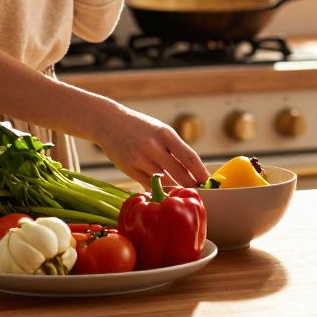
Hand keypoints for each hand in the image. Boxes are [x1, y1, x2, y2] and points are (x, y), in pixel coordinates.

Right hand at [94, 105, 209, 188]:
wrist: (108, 122)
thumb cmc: (141, 127)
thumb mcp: (161, 131)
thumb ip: (175, 149)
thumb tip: (193, 172)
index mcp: (166, 134)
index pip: (189, 157)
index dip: (200, 173)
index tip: (208, 182)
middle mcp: (153, 146)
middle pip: (179, 173)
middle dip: (191, 185)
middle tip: (200, 193)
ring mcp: (140, 159)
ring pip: (163, 182)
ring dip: (174, 190)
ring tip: (183, 194)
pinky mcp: (128, 169)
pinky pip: (148, 185)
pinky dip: (158, 189)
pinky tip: (163, 192)